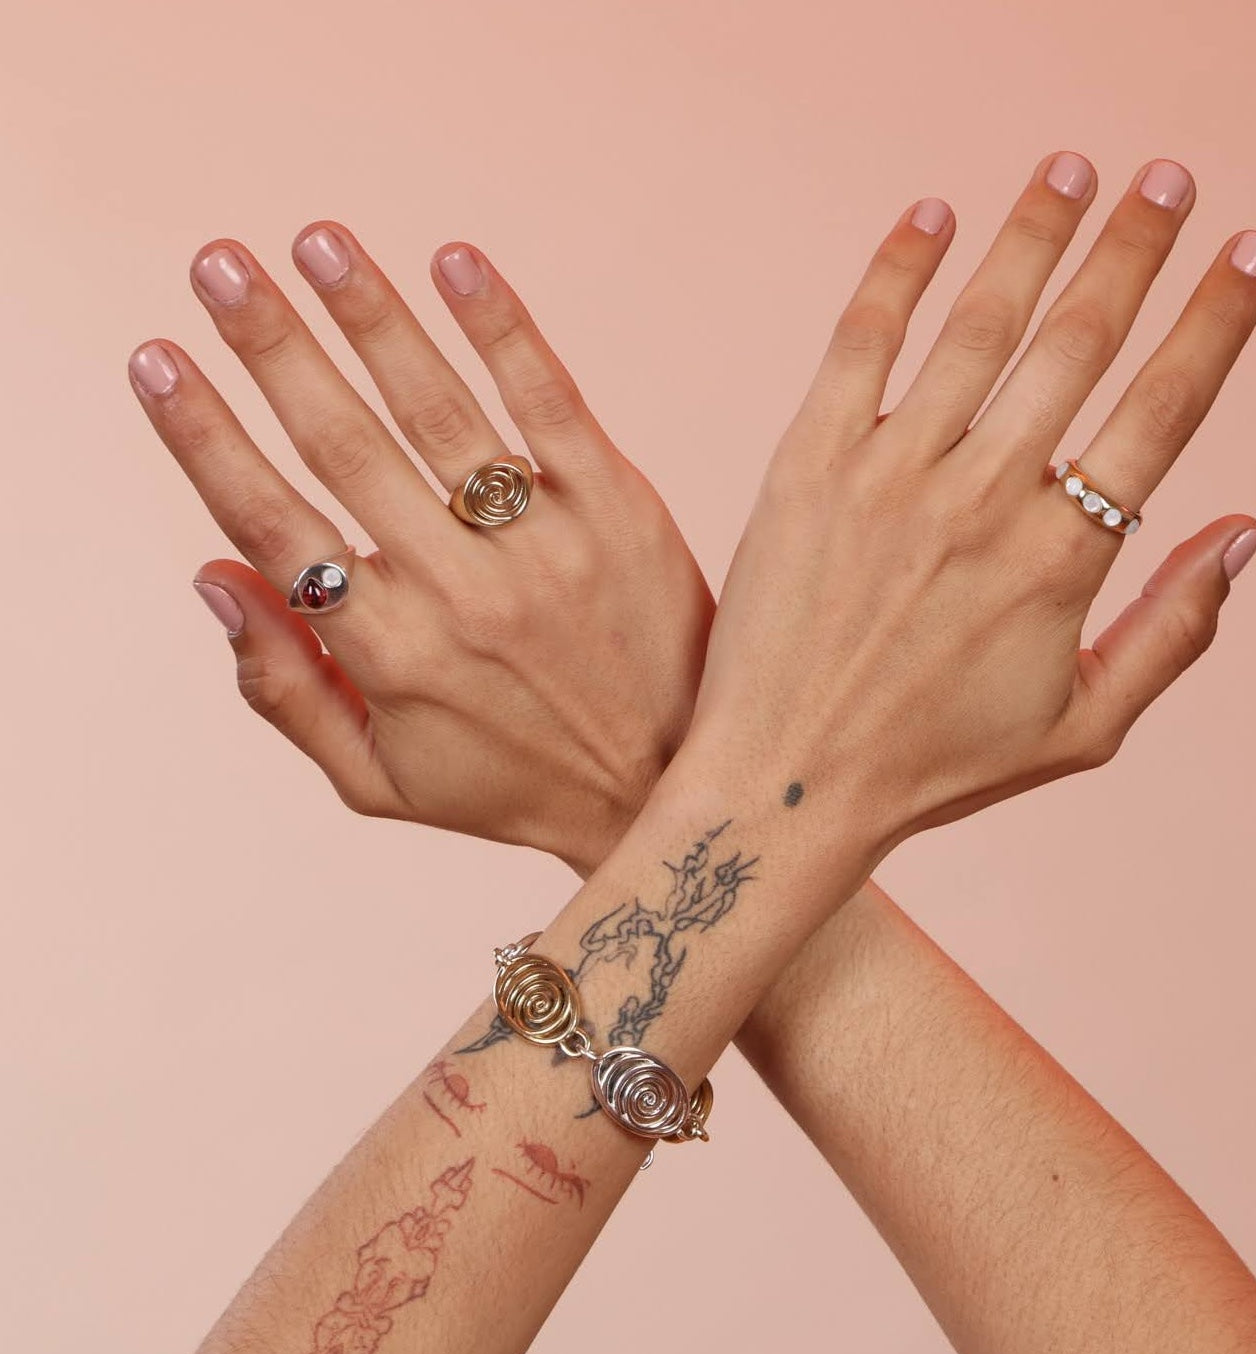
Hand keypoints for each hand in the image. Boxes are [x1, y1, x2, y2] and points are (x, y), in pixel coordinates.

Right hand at [129, 226, 710, 873]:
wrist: (673, 786)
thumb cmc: (515, 785)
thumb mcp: (378, 778)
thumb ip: (282, 688)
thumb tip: (209, 574)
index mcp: (388, 653)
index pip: (272, 524)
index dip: (205, 438)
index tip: (157, 361)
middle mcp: (458, 590)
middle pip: (343, 446)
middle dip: (271, 348)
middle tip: (220, 264)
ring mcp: (542, 544)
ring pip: (436, 409)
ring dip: (369, 316)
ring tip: (316, 241)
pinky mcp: (618, 509)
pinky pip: (548, 401)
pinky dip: (500, 329)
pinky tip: (454, 261)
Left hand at [687, 154, 1255, 862]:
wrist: (786, 785)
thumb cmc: (934, 767)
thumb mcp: (1081, 728)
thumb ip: (1175, 630)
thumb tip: (1246, 531)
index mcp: (1060, 563)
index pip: (1162, 412)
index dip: (1216, 322)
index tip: (1250, 253)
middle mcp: (981, 503)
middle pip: (1079, 344)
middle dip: (1136, 249)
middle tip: (1169, 179)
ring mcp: (888, 477)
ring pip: (979, 325)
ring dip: (1035, 236)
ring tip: (1074, 169)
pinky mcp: (806, 467)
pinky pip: (858, 345)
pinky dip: (896, 274)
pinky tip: (932, 215)